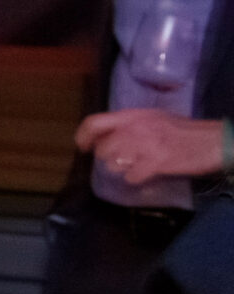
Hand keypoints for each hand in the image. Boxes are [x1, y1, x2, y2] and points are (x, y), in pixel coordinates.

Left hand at [80, 107, 226, 184]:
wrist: (212, 140)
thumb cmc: (183, 130)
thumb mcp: (154, 118)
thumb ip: (131, 124)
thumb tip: (109, 135)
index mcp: (133, 115)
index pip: (95, 122)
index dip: (83, 136)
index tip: (83, 147)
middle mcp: (135, 128)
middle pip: (103, 149)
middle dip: (108, 158)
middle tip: (119, 160)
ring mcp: (144, 145)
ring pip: (113, 164)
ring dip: (121, 168)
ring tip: (134, 166)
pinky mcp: (155, 162)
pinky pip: (131, 176)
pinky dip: (136, 178)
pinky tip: (145, 174)